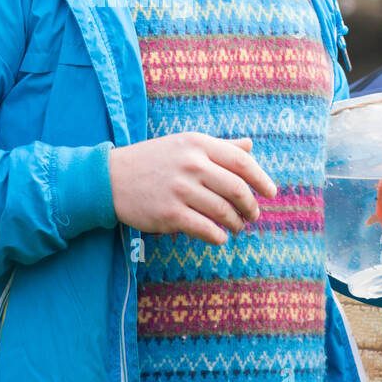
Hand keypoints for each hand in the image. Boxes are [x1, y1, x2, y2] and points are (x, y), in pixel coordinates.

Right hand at [108, 132, 276, 244]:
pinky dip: (218, 236)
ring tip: (237, 227)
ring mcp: (180, 190)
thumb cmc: (152, 161)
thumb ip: (219, 146)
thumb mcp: (184, 144)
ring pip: (223, 212)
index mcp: (197, 144)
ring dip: (236, 223)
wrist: (110, 179)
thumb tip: (249, 146)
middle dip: (250, 206)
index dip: (261, 179)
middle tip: (253, 215)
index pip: (241, 162)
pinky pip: (206, 229)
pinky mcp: (170, 214)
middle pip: (237, 189)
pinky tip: (219, 237)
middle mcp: (191, 164)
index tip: (271, 193)